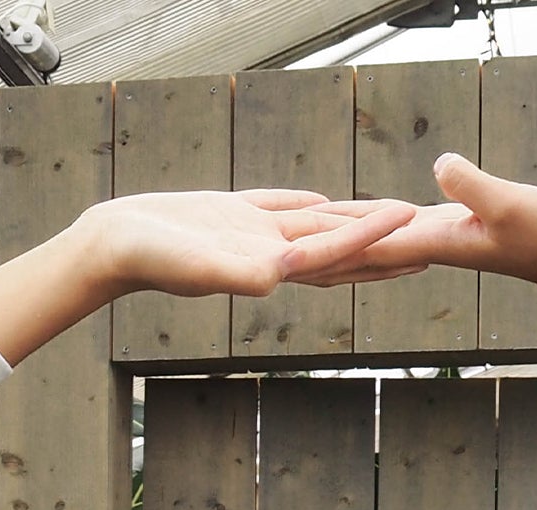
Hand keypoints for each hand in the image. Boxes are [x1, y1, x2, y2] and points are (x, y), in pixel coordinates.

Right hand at [78, 188, 421, 299]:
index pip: (333, 255)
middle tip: (425, 233)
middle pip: (337, 249)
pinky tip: (326, 203)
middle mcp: (267, 256)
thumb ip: (237, 272)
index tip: (412, 222)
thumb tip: (275, 279)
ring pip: (316, 227)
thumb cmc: (149, 261)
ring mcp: (250, 237)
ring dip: (354, 223)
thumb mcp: (196, 265)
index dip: (373, 239)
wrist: (111, 249)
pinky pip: (279, 209)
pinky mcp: (231, 217)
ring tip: (393, 215)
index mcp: (267, 268)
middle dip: (382, 243)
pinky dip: (307, 206)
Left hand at [287, 154, 536, 297]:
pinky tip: (341, 216)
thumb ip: (475, 186)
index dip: (323, 244)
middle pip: (354, 248)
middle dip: (310, 249)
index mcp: (430, 242)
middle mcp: (423, 245)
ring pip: (366, 239)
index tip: (281, 251)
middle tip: (262, 248)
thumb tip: (440, 167)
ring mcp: (432, 238)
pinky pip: (389, 226)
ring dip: (328, 237)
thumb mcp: (512, 203)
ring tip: (285, 233)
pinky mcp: (445, 226)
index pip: (364, 245)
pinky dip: (361, 222)